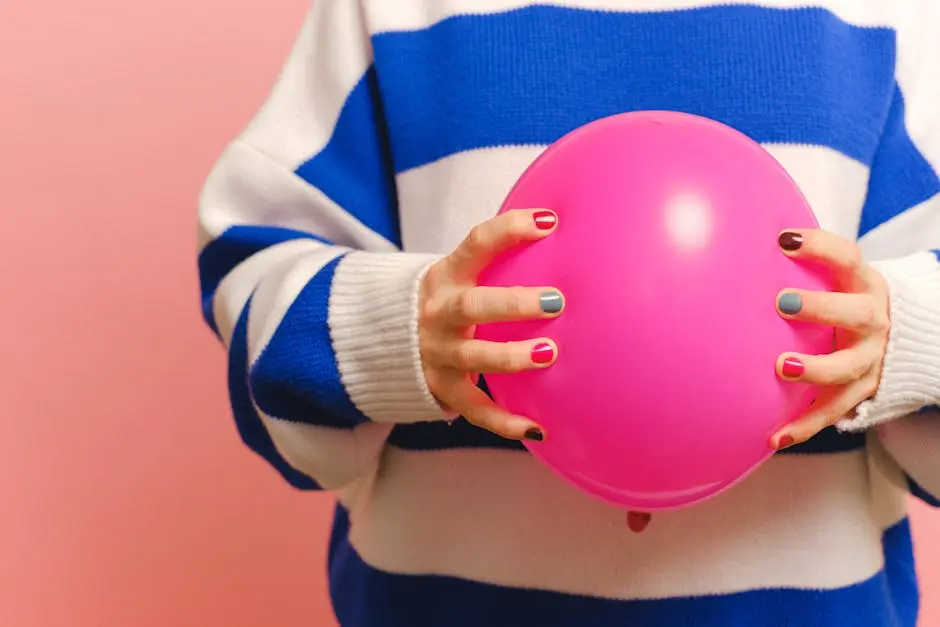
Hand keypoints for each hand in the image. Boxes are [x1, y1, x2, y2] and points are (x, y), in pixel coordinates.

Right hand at [419, 209, 563, 440]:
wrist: (379, 339)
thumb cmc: (443, 302)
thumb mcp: (456, 276)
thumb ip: (494, 262)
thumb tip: (559, 234)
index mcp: (445, 276)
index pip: (476, 244)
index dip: (510, 229)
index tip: (548, 222)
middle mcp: (438, 312)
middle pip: (473, 305)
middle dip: (514, 303)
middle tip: (556, 301)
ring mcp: (437, 352)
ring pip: (474, 356)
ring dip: (511, 357)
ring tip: (550, 355)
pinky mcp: (440, 387)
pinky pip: (475, 407)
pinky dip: (503, 422)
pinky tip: (537, 428)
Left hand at [770, 230, 890, 449]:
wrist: (902, 338)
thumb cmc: (844, 299)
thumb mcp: (836, 278)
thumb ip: (800, 265)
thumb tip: (734, 241)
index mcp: (863, 284)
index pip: (846, 258)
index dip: (819, 247)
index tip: (783, 240)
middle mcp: (873, 320)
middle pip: (855, 313)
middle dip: (821, 307)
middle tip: (783, 303)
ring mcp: (871, 358)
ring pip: (847, 367)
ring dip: (815, 369)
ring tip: (782, 367)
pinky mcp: (862, 391)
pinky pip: (833, 411)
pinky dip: (805, 426)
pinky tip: (775, 437)